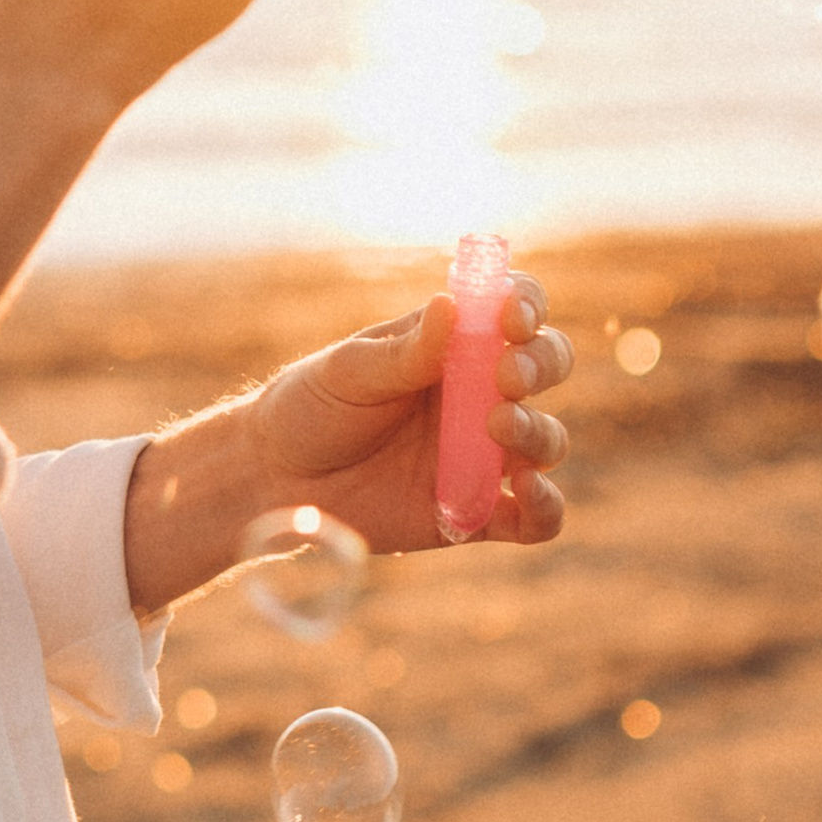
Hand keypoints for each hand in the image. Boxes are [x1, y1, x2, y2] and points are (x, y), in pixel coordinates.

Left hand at [122, 276, 573, 611]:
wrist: (274, 480)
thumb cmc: (310, 408)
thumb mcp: (350, 371)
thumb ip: (406, 351)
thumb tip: (451, 304)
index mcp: (452, 345)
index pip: (514, 310)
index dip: (526, 306)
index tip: (510, 316)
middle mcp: (479, 395)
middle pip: (547, 367)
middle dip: (540, 364)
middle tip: (506, 375)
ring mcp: (483, 454)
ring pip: (546, 440)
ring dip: (537, 431)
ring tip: (499, 426)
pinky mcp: (477, 512)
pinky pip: (534, 517)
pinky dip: (545, 507)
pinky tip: (526, 493)